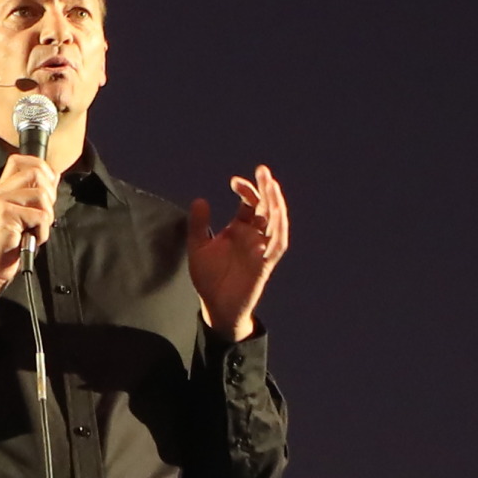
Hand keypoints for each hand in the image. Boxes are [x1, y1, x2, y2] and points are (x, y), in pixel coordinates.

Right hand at [0, 146, 58, 303]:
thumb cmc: (7, 247)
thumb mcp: (21, 217)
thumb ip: (32, 196)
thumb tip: (53, 177)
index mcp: (0, 190)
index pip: (20, 160)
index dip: (41, 167)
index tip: (47, 187)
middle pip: (36, 172)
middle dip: (50, 195)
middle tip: (42, 216)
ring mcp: (0, 202)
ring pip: (42, 196)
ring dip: (46, 219)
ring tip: (33, 232)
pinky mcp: (5, 216)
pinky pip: (40, 216)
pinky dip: (42, 232)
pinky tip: (30, 240)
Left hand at [187, 164, 290, 338]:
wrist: (217, 307)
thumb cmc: (209, 278)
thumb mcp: (198, 247)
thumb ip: (199, 225)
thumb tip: (200, 200)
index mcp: (239, 228)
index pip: (249, 203)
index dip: (245, 189)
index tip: (234, 181)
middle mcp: (254, 235)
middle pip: (266, 207)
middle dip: (266, 189)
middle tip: (263, 170)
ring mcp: (261, 248)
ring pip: (275, 222)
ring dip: (275, 204)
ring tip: (272, 186)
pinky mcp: (265, 264)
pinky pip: (277, 246)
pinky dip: (279, 231)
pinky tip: (277, 216)